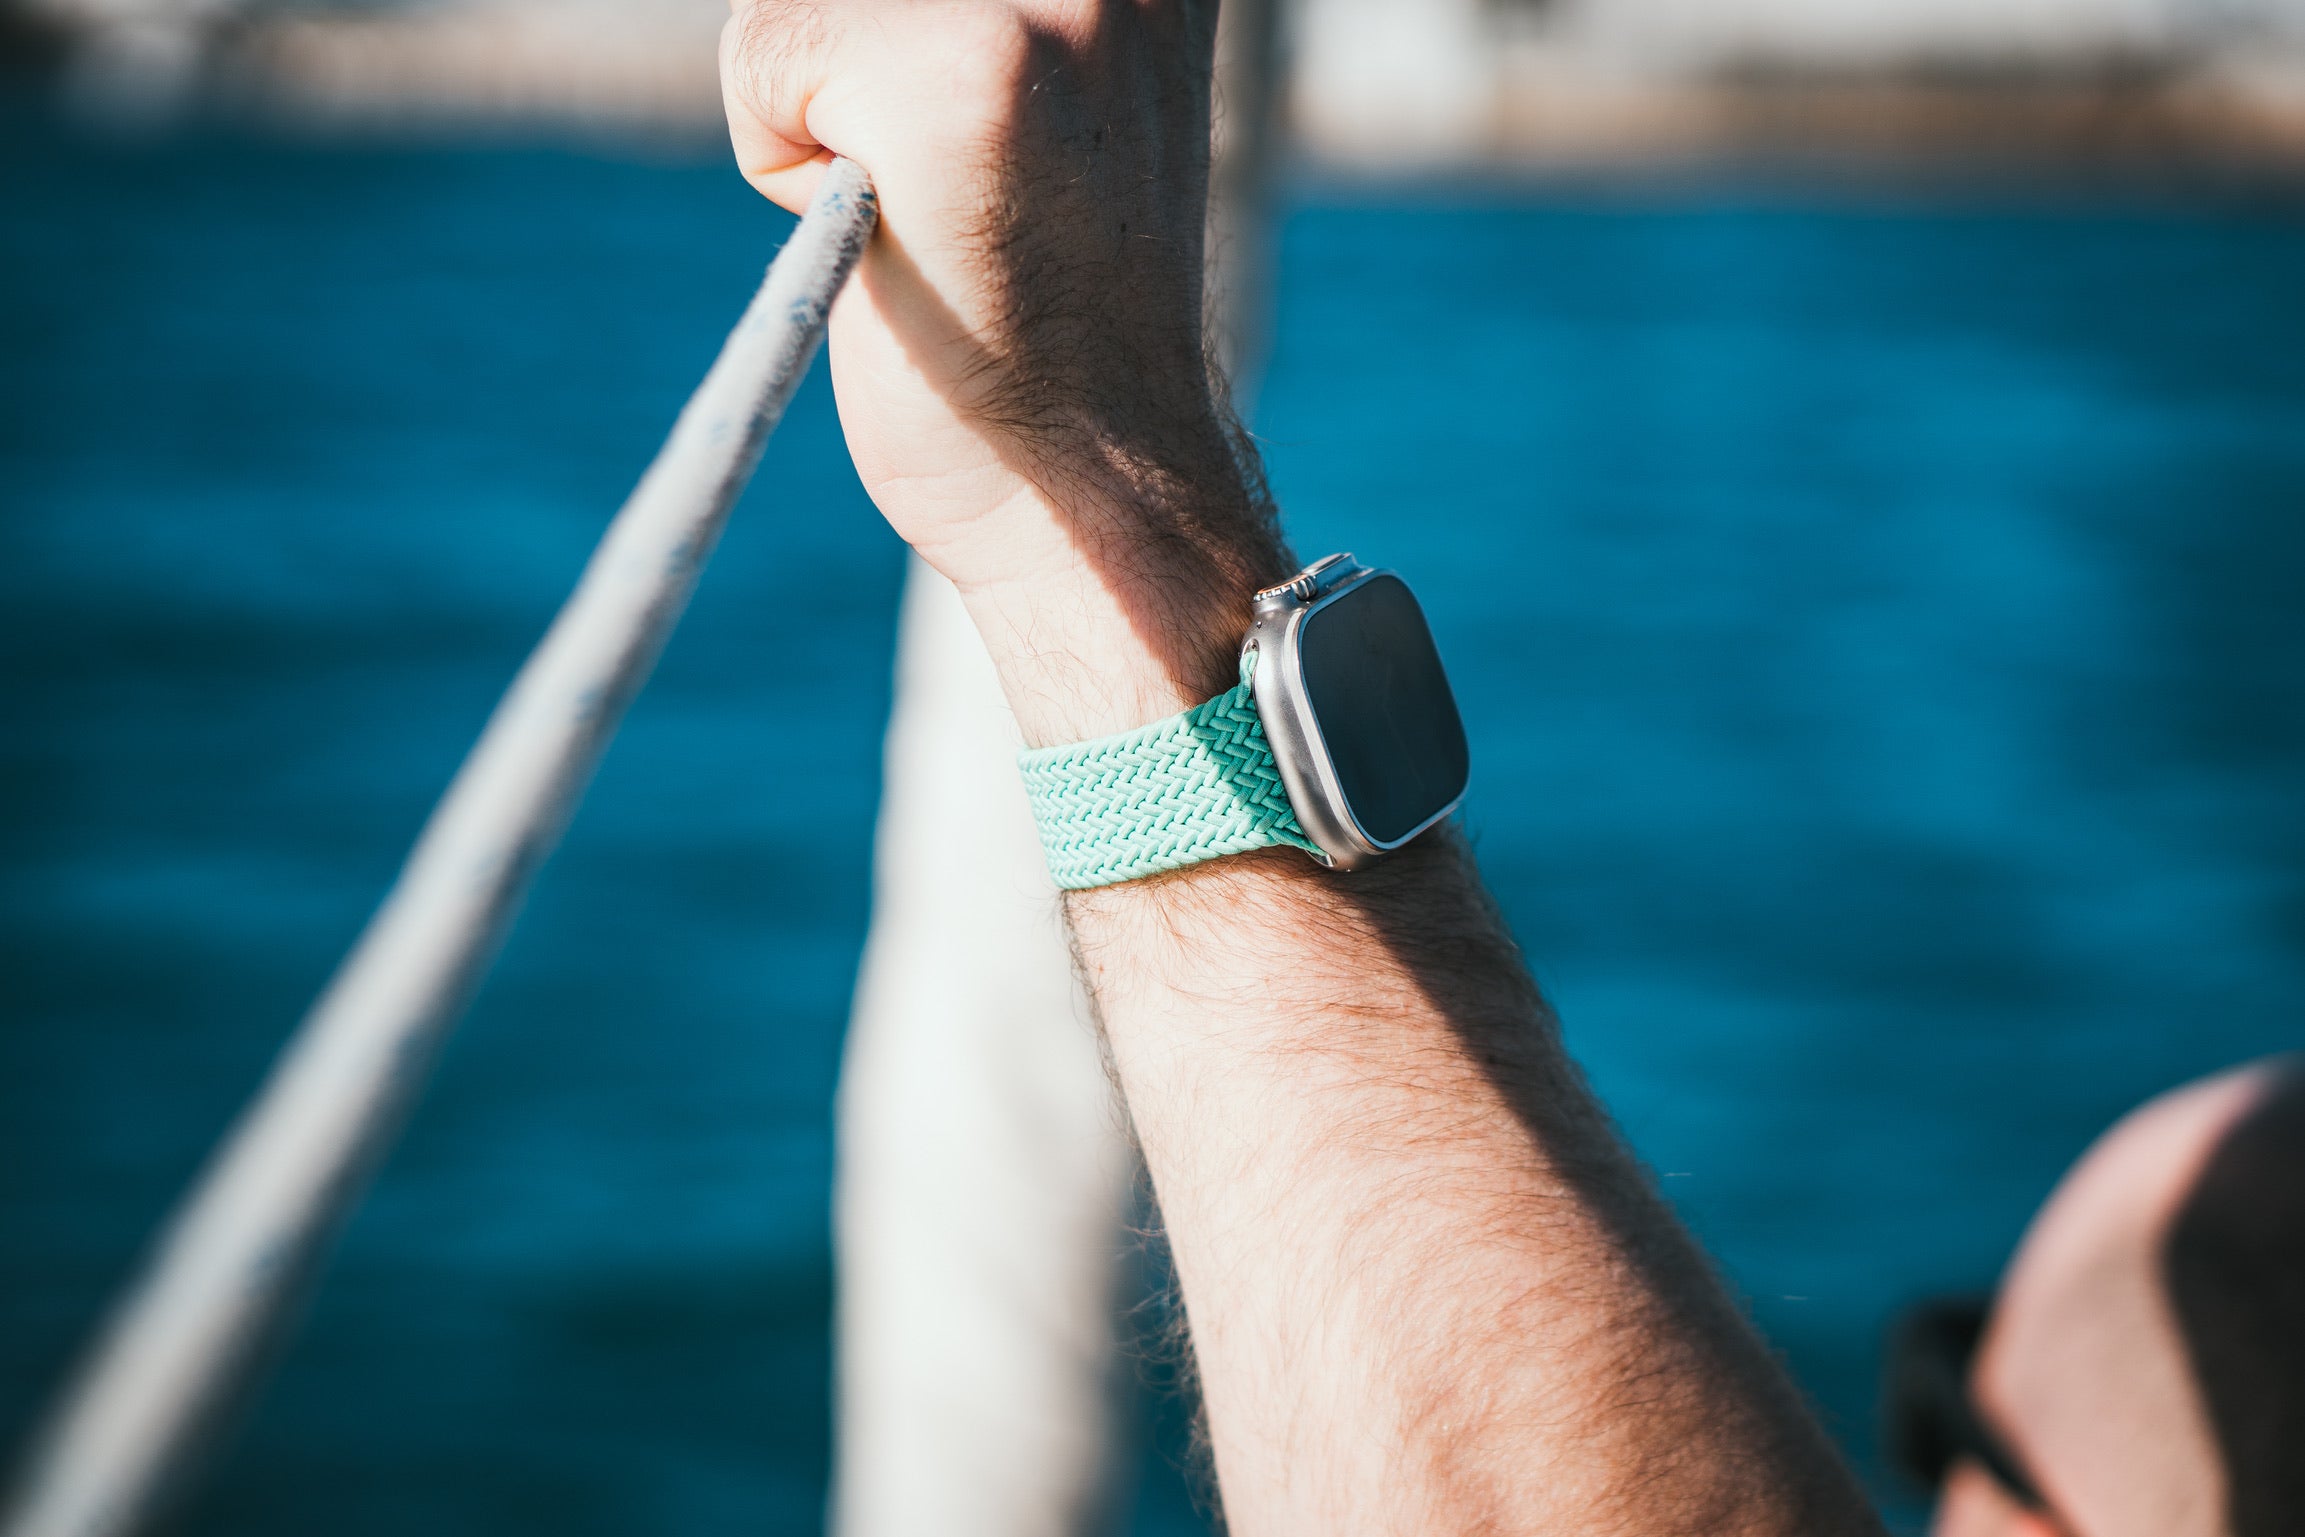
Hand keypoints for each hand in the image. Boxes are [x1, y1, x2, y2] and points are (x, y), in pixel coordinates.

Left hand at [721, 0, 1289, 741]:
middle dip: (846, 64)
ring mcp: (1047, 4)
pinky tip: (897, 239)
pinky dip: (782, 163)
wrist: (1101, 489)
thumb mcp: (1057, 104)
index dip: (885, 44)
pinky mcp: (959, 72)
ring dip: (813, 110)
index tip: (951, 143)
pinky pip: (763, 59)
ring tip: (928, 217)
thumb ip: (984, 14)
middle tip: (946, 192)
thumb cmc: (1052, 328)